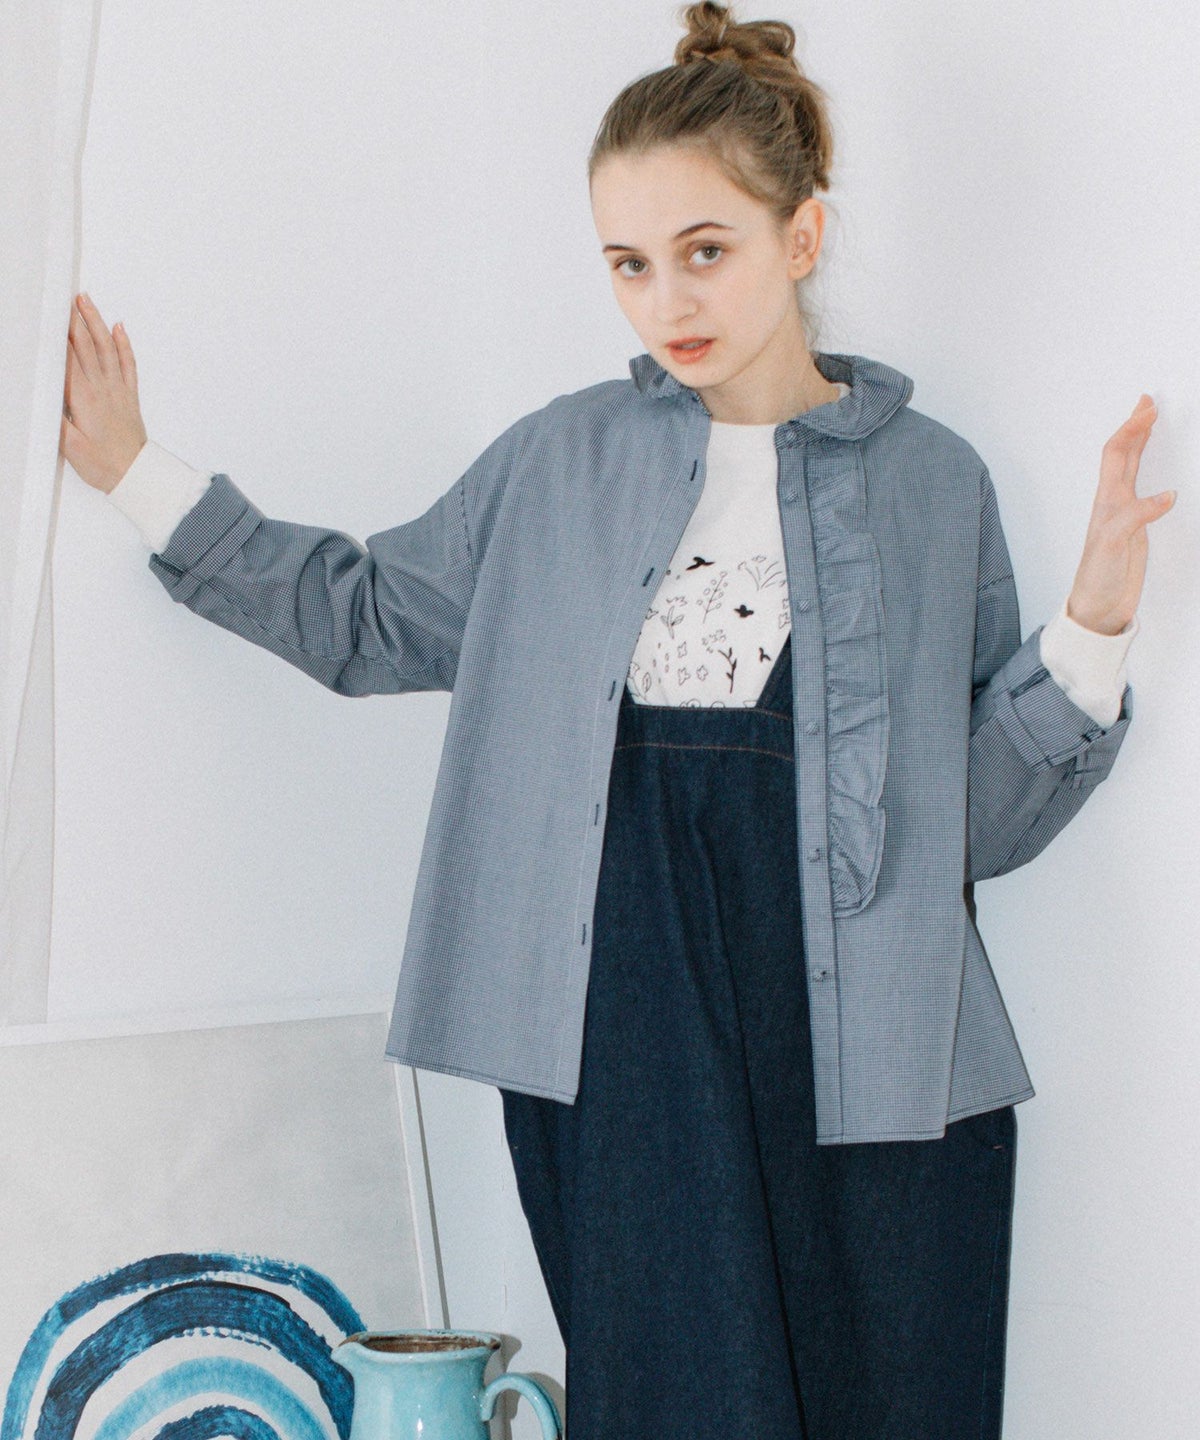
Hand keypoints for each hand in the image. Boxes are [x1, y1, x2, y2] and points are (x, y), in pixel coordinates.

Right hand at [60, 293, 147, 492]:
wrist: (136, 474)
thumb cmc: (102, 464)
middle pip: (86, 346)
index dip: (58, 335)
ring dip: (97, 323)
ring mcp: (118, 390)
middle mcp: (102, 388)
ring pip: (107, 348)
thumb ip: (54, 418)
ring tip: (87, 302)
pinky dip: (123, 344)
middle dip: (76, 319)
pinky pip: (128, 364)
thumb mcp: (68, 446)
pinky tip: (118, 328)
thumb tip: (41, 395)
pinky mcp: (129, 396)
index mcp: (83, 397)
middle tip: (67, 296)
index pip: (67, 358)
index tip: (50, 314)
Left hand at [1065, 394, 1174, 635]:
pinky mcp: (1135, 530)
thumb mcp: (1116, 545)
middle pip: (1122, 455)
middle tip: (1148, 402)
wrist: (1097, 609)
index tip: (1148, 408)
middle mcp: (1112, 503)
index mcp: (1106, 502)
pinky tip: (1163, 474)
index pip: (1116, 455)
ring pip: (1131, 470)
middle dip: (1134, 427)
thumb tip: (1167, 495)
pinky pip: (1144, 491)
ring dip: (1140, 444)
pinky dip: (1152, 474)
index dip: (1131, 429)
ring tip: (1149, 423)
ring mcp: (1124, 515)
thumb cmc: (1098, 578)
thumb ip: (1136, 517)